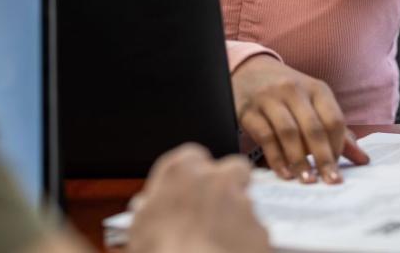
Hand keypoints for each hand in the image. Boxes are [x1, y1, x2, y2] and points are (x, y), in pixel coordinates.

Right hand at [127, 144, 269, 252]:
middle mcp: (216, 180)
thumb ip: (149, 208)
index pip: (193, 156)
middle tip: (214, 207)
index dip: (191, 175)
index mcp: (182, 171)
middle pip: (233, 168)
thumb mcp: (140, 226)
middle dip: (229, 183)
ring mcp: (242, 205)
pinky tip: (228, 252)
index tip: (186, 189)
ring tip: (215, 242)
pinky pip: (255, 233)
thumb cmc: (161, 250)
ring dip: (235, 218)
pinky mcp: (260, 231)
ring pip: (245, 203)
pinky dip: (245, 242)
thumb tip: (146, 208)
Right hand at [231, 54, 368, 183]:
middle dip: (323, 158)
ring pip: (289, 132)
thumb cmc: (289, 92)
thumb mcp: (315, 102)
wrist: (250, 70)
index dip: (338, 146)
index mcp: (316, 89)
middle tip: (330, 181)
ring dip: (300, 160)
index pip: (334, 119)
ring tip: (307, 180)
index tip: (337, 166)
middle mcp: (294, 90)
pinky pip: (265, 136)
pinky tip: (285, 173)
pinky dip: (276, 158)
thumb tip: (364, 159)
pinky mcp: (249, 110)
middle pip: (313, 128)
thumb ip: (336, 130)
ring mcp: (269, 99)